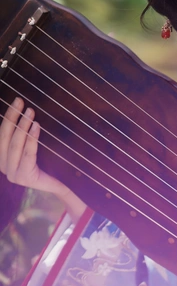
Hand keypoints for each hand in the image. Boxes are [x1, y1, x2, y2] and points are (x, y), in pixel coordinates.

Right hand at [0, 96, 86, 221]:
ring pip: (15, 145)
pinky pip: (28, 154)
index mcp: (3, 157)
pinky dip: (31, 139)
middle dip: (13, 117)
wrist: (62, 185)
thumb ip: (26, 134)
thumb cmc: (48, 164)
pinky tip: (36, 127)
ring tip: (30, 112)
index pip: (2, 134)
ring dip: (22, 126)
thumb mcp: (33, 148)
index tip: (17, 101)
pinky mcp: (24, 177)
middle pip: (5, 137)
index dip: (8, 116)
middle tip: (21, 102)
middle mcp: (3, 166)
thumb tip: (25, 108)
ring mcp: (13, 173)